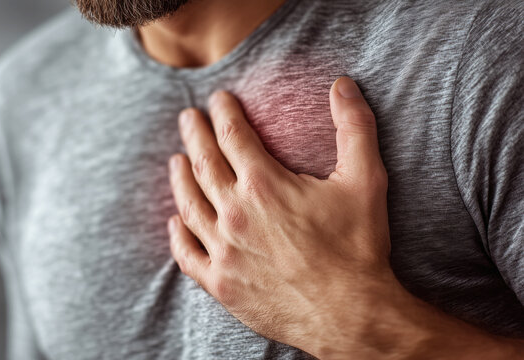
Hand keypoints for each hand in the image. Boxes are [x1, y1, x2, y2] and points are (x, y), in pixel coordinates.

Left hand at [167, 77, 395, 356]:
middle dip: (194, 135)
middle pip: (204, 164)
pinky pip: (187, 254)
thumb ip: (354, 128)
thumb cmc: (358, 248)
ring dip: (180, 178)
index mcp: (264, 185)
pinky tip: (176, 221)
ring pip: (189, 204)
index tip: (218, 100)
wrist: (352, 315)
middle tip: (188, 117)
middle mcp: (235, 213)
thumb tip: (343, 85)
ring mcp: (224, 250)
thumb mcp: (365, 180)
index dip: (223, 113)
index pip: (233, 135)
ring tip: (175, 160)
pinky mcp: (221, 283)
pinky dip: (178, 235)